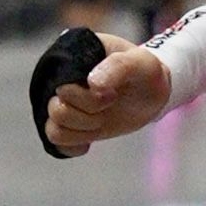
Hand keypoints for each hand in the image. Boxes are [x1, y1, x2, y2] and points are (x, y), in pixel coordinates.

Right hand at [44, 39, 169, 152]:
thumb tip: (92, 83)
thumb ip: (118, 67)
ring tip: (102, 119)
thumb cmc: (144, 72)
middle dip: (90, 113)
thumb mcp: (140, 63)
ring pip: (53, 130)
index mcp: (71, 59)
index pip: (59, 84)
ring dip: (83, 130)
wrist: (152, 91)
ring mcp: (65, 104)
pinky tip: (91, 140)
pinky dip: (73, 146)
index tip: (112, 93)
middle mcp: (62, 82)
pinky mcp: (71, 124)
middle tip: (111, 103)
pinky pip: (56, 142)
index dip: (86, 96)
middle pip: (56, 109)